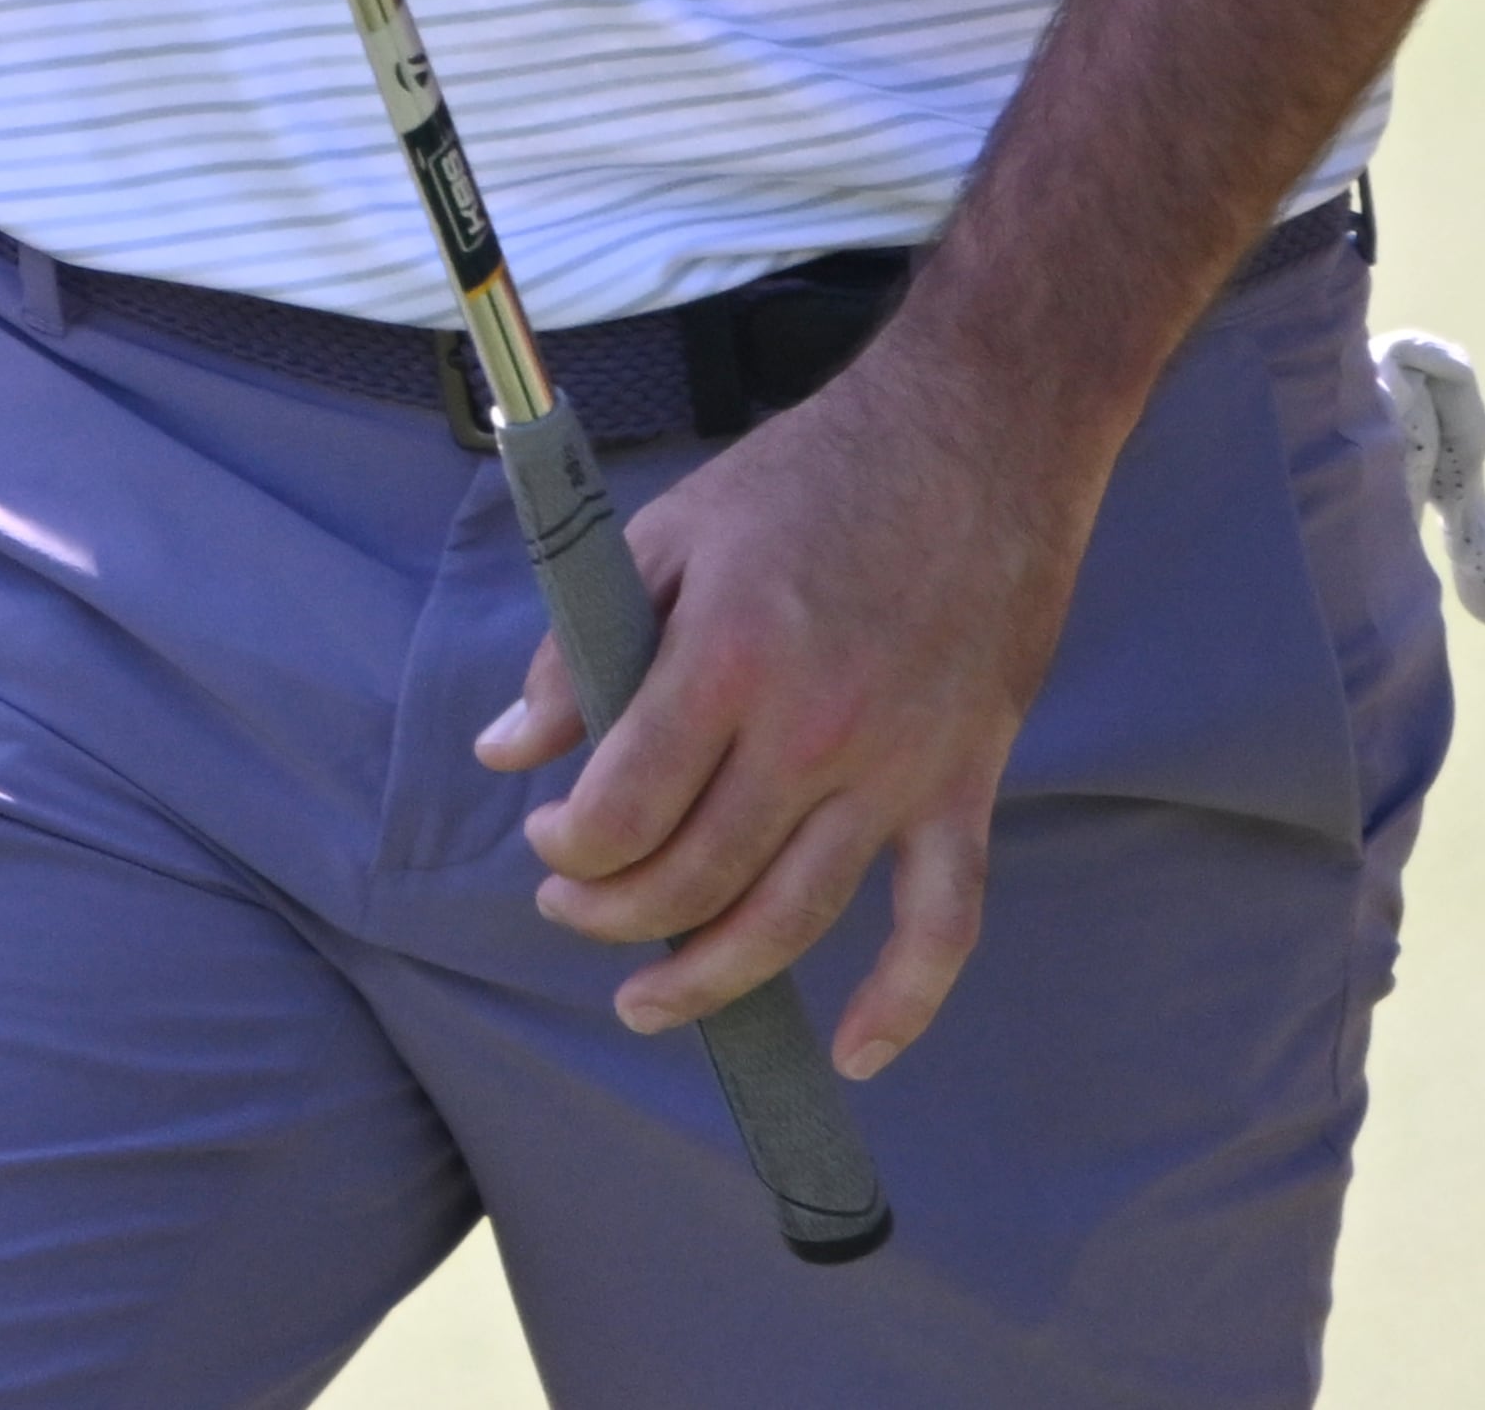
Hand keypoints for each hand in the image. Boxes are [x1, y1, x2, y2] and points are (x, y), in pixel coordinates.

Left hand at [473, 330, 1099, 1077]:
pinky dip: (901, 1004)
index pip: (623, 809)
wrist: (977, 430)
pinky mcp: (965, 782)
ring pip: (791, 919)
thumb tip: (507, 750)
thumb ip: (580, 649)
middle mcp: (812, 729)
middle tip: (573, 905)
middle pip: (694, 878)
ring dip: (709, 980)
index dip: (569, 845)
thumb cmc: (815, 471)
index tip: (548, 836)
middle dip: (613, 914)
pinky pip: (940, 923)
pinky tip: (850, 1053)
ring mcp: (896, 766)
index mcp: (728, 656)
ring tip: (646, 999)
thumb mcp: (672, 530)